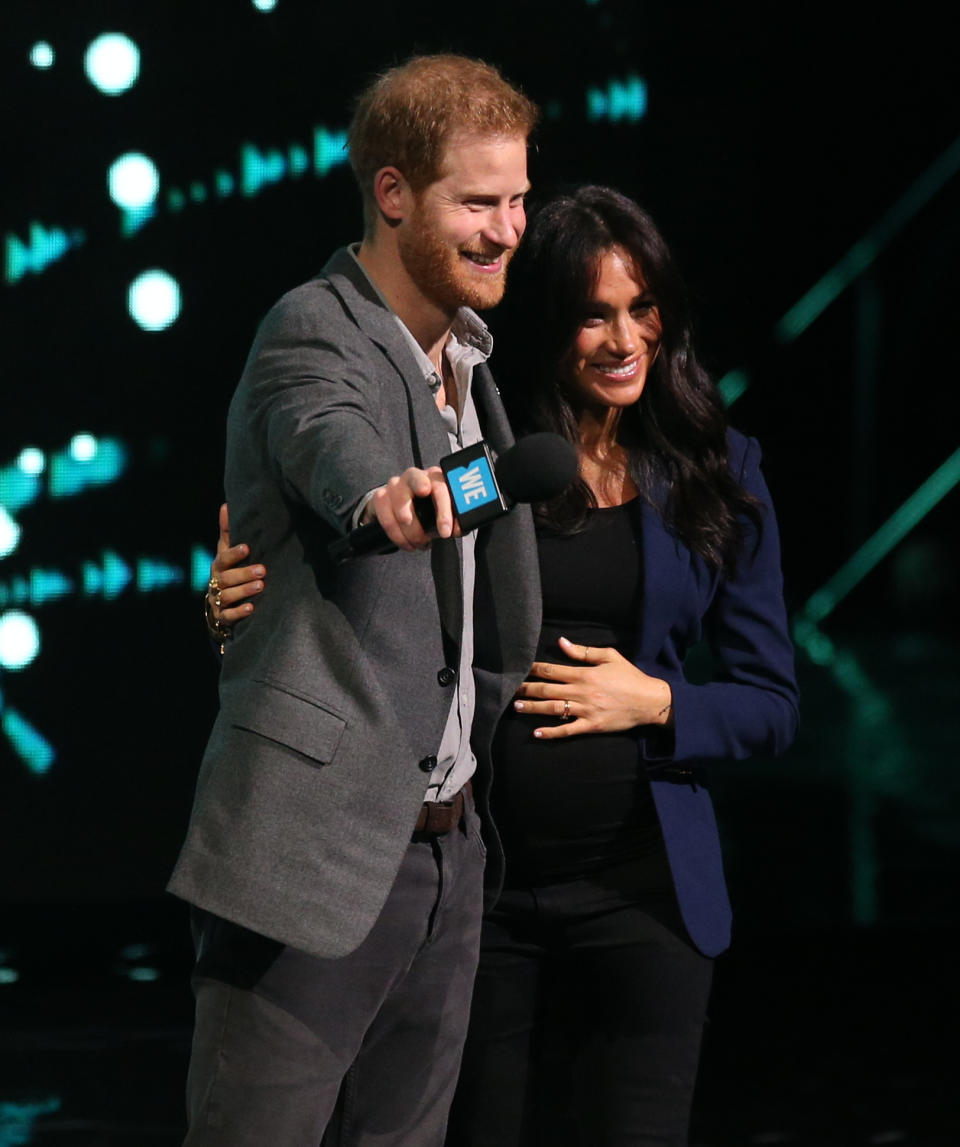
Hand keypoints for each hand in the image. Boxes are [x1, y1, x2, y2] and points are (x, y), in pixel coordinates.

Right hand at [207, 503, 265, 629]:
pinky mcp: (221, 617)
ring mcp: (217, 600)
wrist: (219, 605)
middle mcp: (216, 582)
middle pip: (226, 577)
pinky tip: (251, 608)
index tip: (247, 548)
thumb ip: (227, 532)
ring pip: (227, 595)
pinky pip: (228, 616)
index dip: (233, 553)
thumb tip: (226, 504)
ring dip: (244, 590)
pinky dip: (239, 612)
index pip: (224, 557)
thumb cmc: (228, 572)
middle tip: (262, 570)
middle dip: (244, 573)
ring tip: (261, 586)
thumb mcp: (227, 553)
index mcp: (219, 565)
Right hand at [366, 466, 459, 551]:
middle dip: (422, 508)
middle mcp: (414, 475)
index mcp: (435, 477)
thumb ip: (454, 520)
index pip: (441, 486)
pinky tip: (406, 543)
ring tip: (419, 543)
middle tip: (425, 536)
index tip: (446, 532)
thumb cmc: (429, 510)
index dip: (444, 511)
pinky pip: (386, 517)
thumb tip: (459, 529)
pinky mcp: (380, 496)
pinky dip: (396, 535)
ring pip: (400, 504)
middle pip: (415, 481)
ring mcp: (395, 484)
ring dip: (410, 531)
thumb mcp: (444, 514)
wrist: (402, 509)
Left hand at [513, 636, 672, 739]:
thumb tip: (561, 643)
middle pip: (547, 690)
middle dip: (526, 689)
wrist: (649, 700)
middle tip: (508, 689)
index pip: (552, 670)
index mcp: (584, 674)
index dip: (533, 669)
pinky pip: (568, 730)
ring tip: (516, 707)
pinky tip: (537, 733)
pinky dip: (552, 732)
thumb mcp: (609, 656)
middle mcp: (582, 692)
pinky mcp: (592, 726)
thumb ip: (583, 651)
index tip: (518, 668)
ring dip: (533, 708)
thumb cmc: (629, 677)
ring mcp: (586, 710)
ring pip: (553, 709)